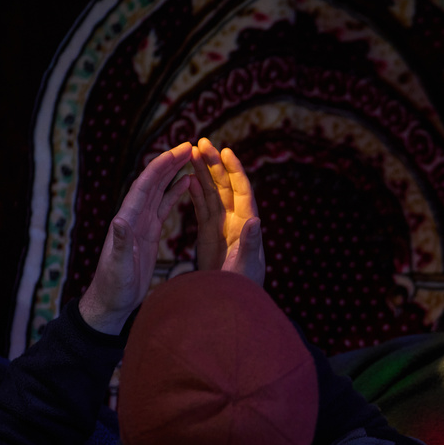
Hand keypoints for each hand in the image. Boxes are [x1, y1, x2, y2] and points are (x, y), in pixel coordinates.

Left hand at [78, 142, 193, 333]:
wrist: (111, 301)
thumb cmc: (114, 286)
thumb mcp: (118, 266)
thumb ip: (121, 243)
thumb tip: (120, 220)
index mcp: (128, 220)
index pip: (146, 186)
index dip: (161, 166)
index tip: (179, 150)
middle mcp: (133, 217)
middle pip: (153, 182)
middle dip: (170, 163)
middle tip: (190, 146)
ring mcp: (141, 223)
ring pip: (159, 191)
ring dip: (173, 173)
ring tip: (190, 158)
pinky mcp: (149, 233)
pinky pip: (163, 207)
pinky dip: (174, 193)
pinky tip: (186, 184)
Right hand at [189, 137, 265, 284]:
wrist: (229, 302)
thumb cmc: (242, 288)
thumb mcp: (246, 267)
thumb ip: (250, 245)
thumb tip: (256, 221)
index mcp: (246, 225)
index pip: (243, 191)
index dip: (235, 171)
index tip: (225, 151)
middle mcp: (236, 221)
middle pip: (225, 186)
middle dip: (214, 164)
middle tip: (201, 142)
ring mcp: (221, 226)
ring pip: (212, 192)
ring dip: (203, 172)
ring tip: (192, 152)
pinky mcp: (208, 233)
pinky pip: (202, 207)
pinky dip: (195, 192)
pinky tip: (187, 178)